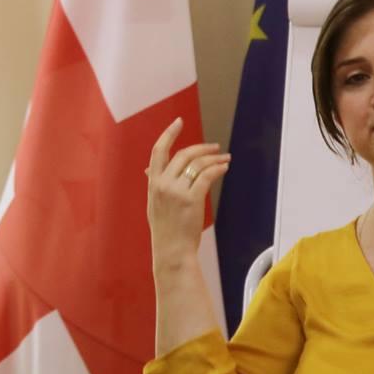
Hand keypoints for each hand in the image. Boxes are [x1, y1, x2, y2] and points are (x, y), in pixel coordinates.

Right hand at [146, 117, 229, 271]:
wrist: (171, 251)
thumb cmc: (165, 230)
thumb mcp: (153, 204)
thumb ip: (154, 184)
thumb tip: (149, 169)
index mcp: (153, 183)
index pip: (159, 151)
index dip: (169, 134)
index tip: (179, 122)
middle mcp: (162, 184)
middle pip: (184, 155)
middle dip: (201, 148)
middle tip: (215, 147)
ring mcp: (176, 192)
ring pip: (198, 164)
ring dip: (214, 158)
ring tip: (225, 158)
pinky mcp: (191, 200)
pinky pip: (207, 176)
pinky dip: (217, 169)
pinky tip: (224, 168)